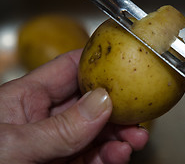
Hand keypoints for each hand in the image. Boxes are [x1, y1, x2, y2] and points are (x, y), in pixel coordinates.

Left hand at [0, 49, 147, 163]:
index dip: (98, 62)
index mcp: (27, 97)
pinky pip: (90, 156)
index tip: (125, 64)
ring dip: (119, 135)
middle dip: (117, 107)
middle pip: (90, 102)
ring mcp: (54, 142)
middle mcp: (43, 117)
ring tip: (134, 141)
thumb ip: (59, 128)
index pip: (70, 68)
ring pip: (95, 131)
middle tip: (138, 116)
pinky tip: (118, 156)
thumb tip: (101, 103)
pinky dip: (108, 156)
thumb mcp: (14, 145)